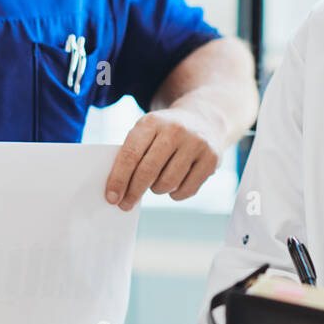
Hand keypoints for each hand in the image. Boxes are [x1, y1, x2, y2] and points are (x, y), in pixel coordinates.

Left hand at [105, 105, 223, 209]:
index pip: (131, 155)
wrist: (203, 120)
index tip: (111, 198)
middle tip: (126, 204)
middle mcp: (176, 130)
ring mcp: (196, 144)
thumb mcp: (147, 132)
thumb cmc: (165, 133)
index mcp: (152, 122)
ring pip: (168, 183)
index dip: (118, 179)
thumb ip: (132, 155)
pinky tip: (174, 186)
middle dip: (133, 192)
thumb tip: (118, 191)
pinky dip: (175, 194)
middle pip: (148, 171)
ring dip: (157, 190)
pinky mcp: (212, 159)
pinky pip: (187, 189)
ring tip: (156, 184)